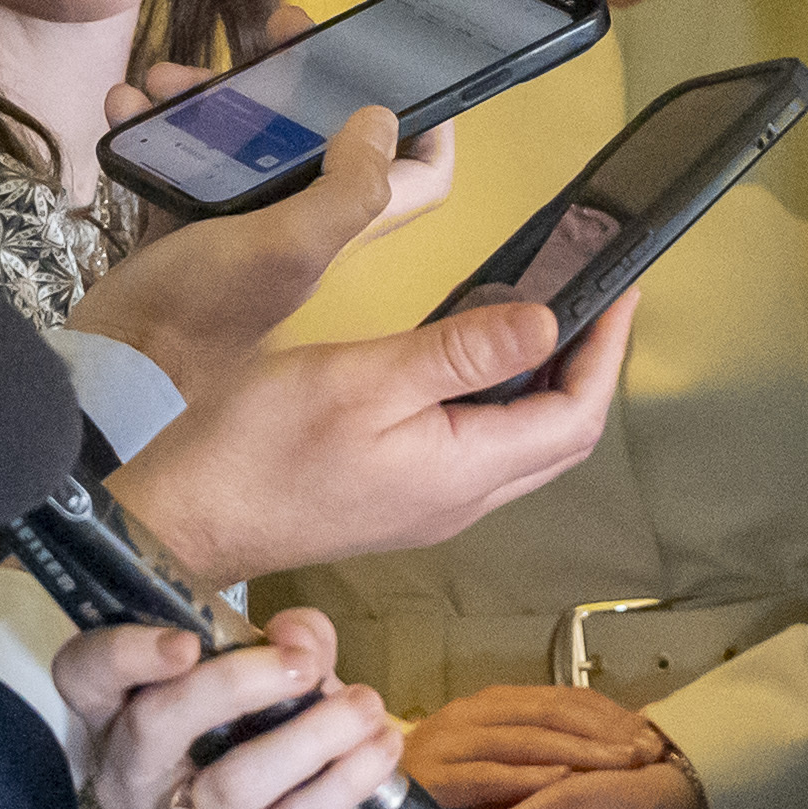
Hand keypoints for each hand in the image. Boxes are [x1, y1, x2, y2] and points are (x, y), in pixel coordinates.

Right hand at [65, 605, 404, 808]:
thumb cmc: (268, 747)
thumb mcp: (278, 682)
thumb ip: (292, 644)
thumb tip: (301, 637)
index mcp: (120, 716)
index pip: (85, 676)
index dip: (124, 653)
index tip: (188, 641)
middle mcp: (128, 783)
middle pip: (153, 727)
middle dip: (235, 686)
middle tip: (304, 666)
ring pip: (228, 784)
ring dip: (309, 737)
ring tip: (366, 710)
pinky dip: (338, 786)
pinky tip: (376, 757)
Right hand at [76, 102, 456, 378]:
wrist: (112, 364)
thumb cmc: (201, 309)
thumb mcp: (288, 244)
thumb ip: (346, 188)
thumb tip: (382, 117)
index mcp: (344, 225)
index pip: (422, 173)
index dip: (432, 121)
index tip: (406, 66)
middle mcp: (305, 221)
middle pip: (329, 132)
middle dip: (305, 77)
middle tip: (278, 33)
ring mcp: (245, 222)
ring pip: (250, 135)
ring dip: (213, 97)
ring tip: (168, 78)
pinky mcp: (188, 224)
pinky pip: (185, 157)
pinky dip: (159, 128)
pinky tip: (128, 107)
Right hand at [115, 290, 636, 583]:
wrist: (184, 517)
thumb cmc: (259, 446)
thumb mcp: (365, 379)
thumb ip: (461, 353)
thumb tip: (547, 324)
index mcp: (464, 472)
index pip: (575, 417)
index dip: (607, 353)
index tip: (623, 291)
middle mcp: (460, 501)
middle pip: (561, 439)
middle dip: (591, 369)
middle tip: (599, 301)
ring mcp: (429, 508)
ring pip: (522, 449)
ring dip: (548, 388)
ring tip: (548, 319)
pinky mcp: (398, 503)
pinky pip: (479, 454)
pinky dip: (500, 405)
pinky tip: (475, 365)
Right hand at [404, 680, 669, 808]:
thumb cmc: (441, 795)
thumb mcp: (497, 768)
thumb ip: (535, 756)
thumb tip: (602, 752)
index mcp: (489, 706)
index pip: (559, 697)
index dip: (608, 714)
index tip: (649, 733)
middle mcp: (469, 715)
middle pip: (549, 712)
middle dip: (603, 731)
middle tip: (646, 751)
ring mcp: (448, 743)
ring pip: (524, 738)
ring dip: (577, 750)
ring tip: (619, 763)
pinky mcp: (431, 779)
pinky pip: (486, 774)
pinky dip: (525, 776)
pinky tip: (561, 781)